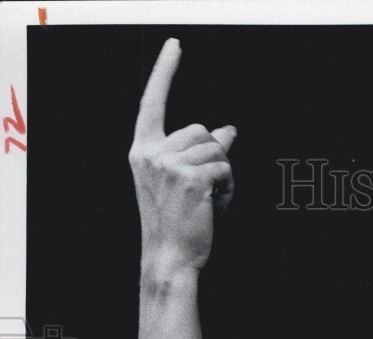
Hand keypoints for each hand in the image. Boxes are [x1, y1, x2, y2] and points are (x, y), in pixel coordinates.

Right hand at [128, 38, 236, 273]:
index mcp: (143, 151)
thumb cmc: (175, 225)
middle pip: (200, 129)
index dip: (165, 71)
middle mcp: (151, 153)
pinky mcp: (191, 179)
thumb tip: (229, 129)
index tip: (175, 46)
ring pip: (216, 148)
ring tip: (212, 201)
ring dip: (224, 174)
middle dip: (214, 156)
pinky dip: (229, 189)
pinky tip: (218, 208)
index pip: (152, 102)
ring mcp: (170, 165)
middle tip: (208, 190)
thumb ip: (200, 153)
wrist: (169, 258)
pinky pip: (225, 168)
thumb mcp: (181, 183)